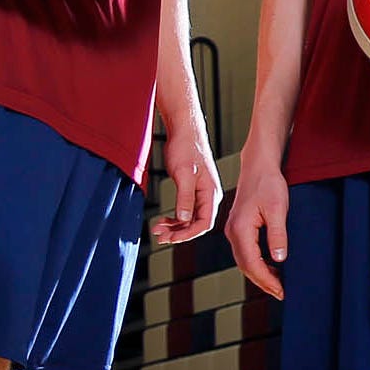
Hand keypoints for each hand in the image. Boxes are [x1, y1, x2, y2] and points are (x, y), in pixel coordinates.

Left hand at [153, 121, 222, 245]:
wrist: (184, 131)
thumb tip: (183, 219)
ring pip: (189, 218)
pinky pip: (185, 210)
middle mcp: (208, 195)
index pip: (204, 223)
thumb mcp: (184, 174)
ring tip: (158, 229)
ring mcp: (200, 193)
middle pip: (196, 224)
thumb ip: (185, 198)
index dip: (188, 234)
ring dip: (174, 227)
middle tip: (160, 237)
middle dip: (178, 233)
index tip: (171, 238)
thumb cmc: (186, 147)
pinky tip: (164, 220)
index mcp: (211, 193)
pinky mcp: (192, 189)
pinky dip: (174, 218)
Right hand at [229, 155, 289, 296]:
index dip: (267, 280)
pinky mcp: (238, 228)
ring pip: (244, 261)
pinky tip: (271, 268)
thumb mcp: (278, 208)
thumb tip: (279, 259)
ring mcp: (233, 230)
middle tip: (281, 294)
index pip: (252, 263)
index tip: (281, 291)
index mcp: (240, 229)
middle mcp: (232, 232)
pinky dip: (257, 264)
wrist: (258, 167)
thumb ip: (277, 234)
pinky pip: (246, 252)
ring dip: (260, 274)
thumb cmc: (269, 184)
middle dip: (263, 282)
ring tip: (278, 285)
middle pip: (245, 266)